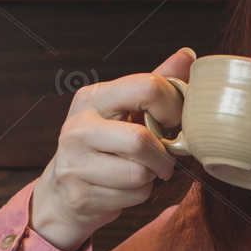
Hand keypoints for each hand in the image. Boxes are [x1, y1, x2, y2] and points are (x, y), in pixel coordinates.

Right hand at [30, 46, 195, 250]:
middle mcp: (78, 127)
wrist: (62, 192)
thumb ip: (154, 83)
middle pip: (141, 139)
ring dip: (151, 177)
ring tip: (140, 172)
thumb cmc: (104, 146)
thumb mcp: (124, 109)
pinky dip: (140, 195)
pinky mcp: (80, 195)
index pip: (146, 87)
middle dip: (163, 155)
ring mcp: (74, 162)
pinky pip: (133, 196)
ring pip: (139, 173)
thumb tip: (188, 55)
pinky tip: (126, 188)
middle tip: (164, 159)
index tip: (174, 122)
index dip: (173, 107)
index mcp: (92, 98)